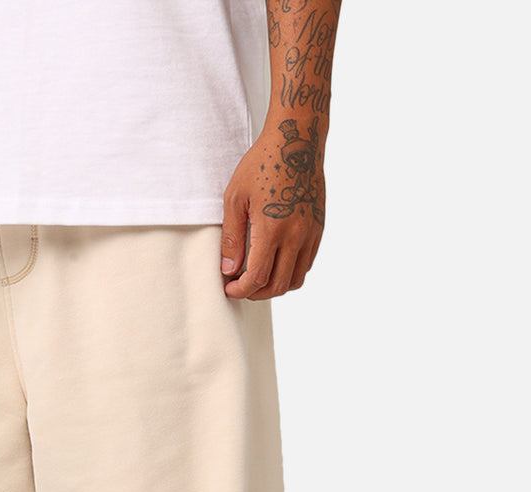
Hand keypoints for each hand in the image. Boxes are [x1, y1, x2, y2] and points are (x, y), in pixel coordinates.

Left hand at [220, 114, 326, 299]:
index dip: (241, 290)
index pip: (258, 278)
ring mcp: (311, 232)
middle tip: (240, 287)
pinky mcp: (319, 227)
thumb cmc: (263, 163)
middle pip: (278, 285)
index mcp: (272, 229)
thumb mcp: (235, 198)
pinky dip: (291, 272)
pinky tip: (276, 263)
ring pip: (296, 279)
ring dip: (275, 286)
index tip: (229, 288)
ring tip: (258, 278)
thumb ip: (232, 237)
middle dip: (256, 293)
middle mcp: (296, 235)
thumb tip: (229, 269)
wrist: (298, 140)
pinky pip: (307, 263)